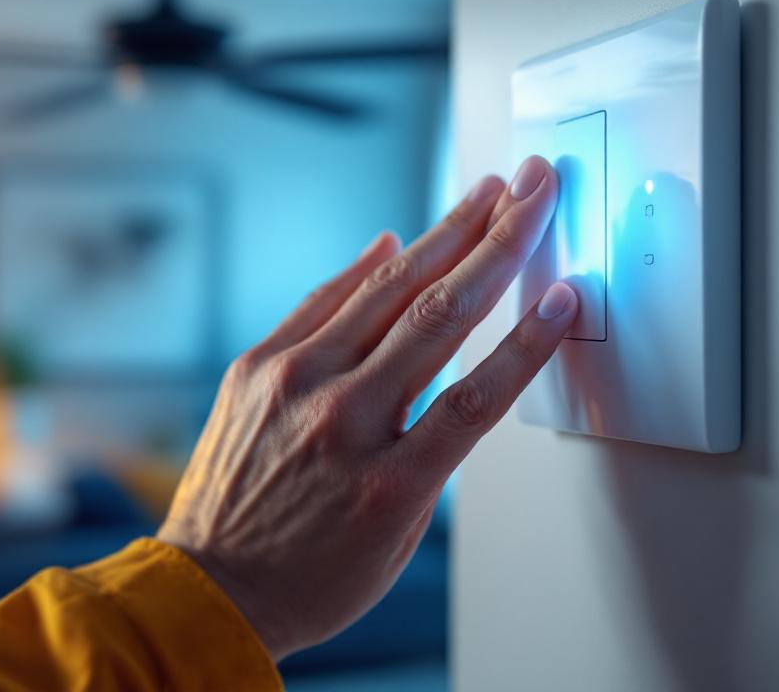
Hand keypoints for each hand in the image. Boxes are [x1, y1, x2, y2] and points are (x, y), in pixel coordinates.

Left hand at [157, 156, 577, 658]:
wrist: (213, 587)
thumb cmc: (315, 574)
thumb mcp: (402, 535)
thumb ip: (435, 450)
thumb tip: (455, 367)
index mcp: (391, 484)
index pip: (479, 394)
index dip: (529, 339)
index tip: (565, 292)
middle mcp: (341, 423)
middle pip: (439, 318)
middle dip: (497, 244)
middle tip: (533, 192)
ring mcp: (291, 387)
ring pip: (383, 293)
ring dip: (442, 236)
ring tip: (483, 194)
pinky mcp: (255, 368)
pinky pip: (320, 302)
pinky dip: (362, 269)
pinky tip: (398, 239)